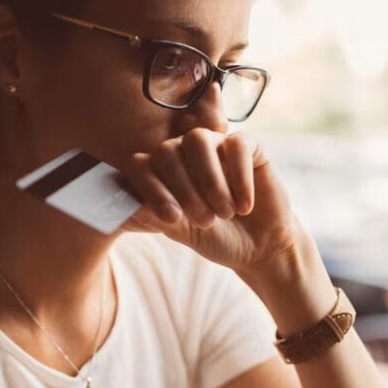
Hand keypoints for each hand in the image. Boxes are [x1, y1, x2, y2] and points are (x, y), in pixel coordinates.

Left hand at [117, 128, 305, 275]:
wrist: (259, 248)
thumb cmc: (216, 237)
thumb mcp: (181, 232)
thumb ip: (154, 216)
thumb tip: (128, 203)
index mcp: (162, 171)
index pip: (141, 164)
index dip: (151, 188)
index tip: (171, 217)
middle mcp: (184, 152)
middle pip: (167, 150)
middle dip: (183, 189)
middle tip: (204, 221)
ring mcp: (216, 145)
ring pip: (198, 140)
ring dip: (210, 181)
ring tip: (224, 213)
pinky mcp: (248, 146)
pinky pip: (237, 145)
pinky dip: (239, 178)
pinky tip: (245, 206)